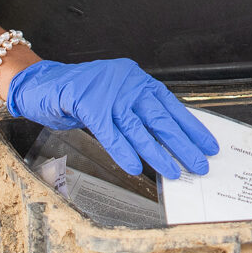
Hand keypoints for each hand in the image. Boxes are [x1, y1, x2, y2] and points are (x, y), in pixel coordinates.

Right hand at [5, 58, 218, 178]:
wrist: (43, 83)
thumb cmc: (81, 94)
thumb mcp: (116, 99)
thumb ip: (137, 113)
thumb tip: (166, 140)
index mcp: (138, 80)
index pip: (172, 106)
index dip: (192, 127)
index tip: (208, 145)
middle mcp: (127, 84)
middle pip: (160, 118)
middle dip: (182, 144)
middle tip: (199, 164)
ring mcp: (108, 93)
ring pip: (139, 128)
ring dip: (158, 153)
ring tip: (174, 172)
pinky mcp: (88, 104)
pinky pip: (110, 133)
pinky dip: (124, 151)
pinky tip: (136, 167)